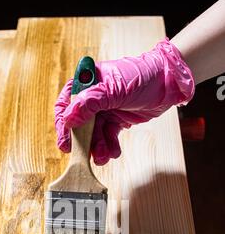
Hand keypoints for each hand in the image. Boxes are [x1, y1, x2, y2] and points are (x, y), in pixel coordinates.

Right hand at [55, 38, 194, 164]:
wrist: (169, 84)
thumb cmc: (142, 77)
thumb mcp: (113, 89)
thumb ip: (89, 103)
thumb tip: (68, 119)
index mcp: (88, 82)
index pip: (67, 104)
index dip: (64, 124)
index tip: (66, 142)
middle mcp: (93, 97)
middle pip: (79, 123)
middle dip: (83, 141)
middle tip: (83, 155)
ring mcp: (105, 109)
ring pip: (94, 133)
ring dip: (97, 147)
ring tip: (103, 157)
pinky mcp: (116, 120)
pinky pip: (107, 136)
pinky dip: (109, 146)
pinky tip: (113, 152)